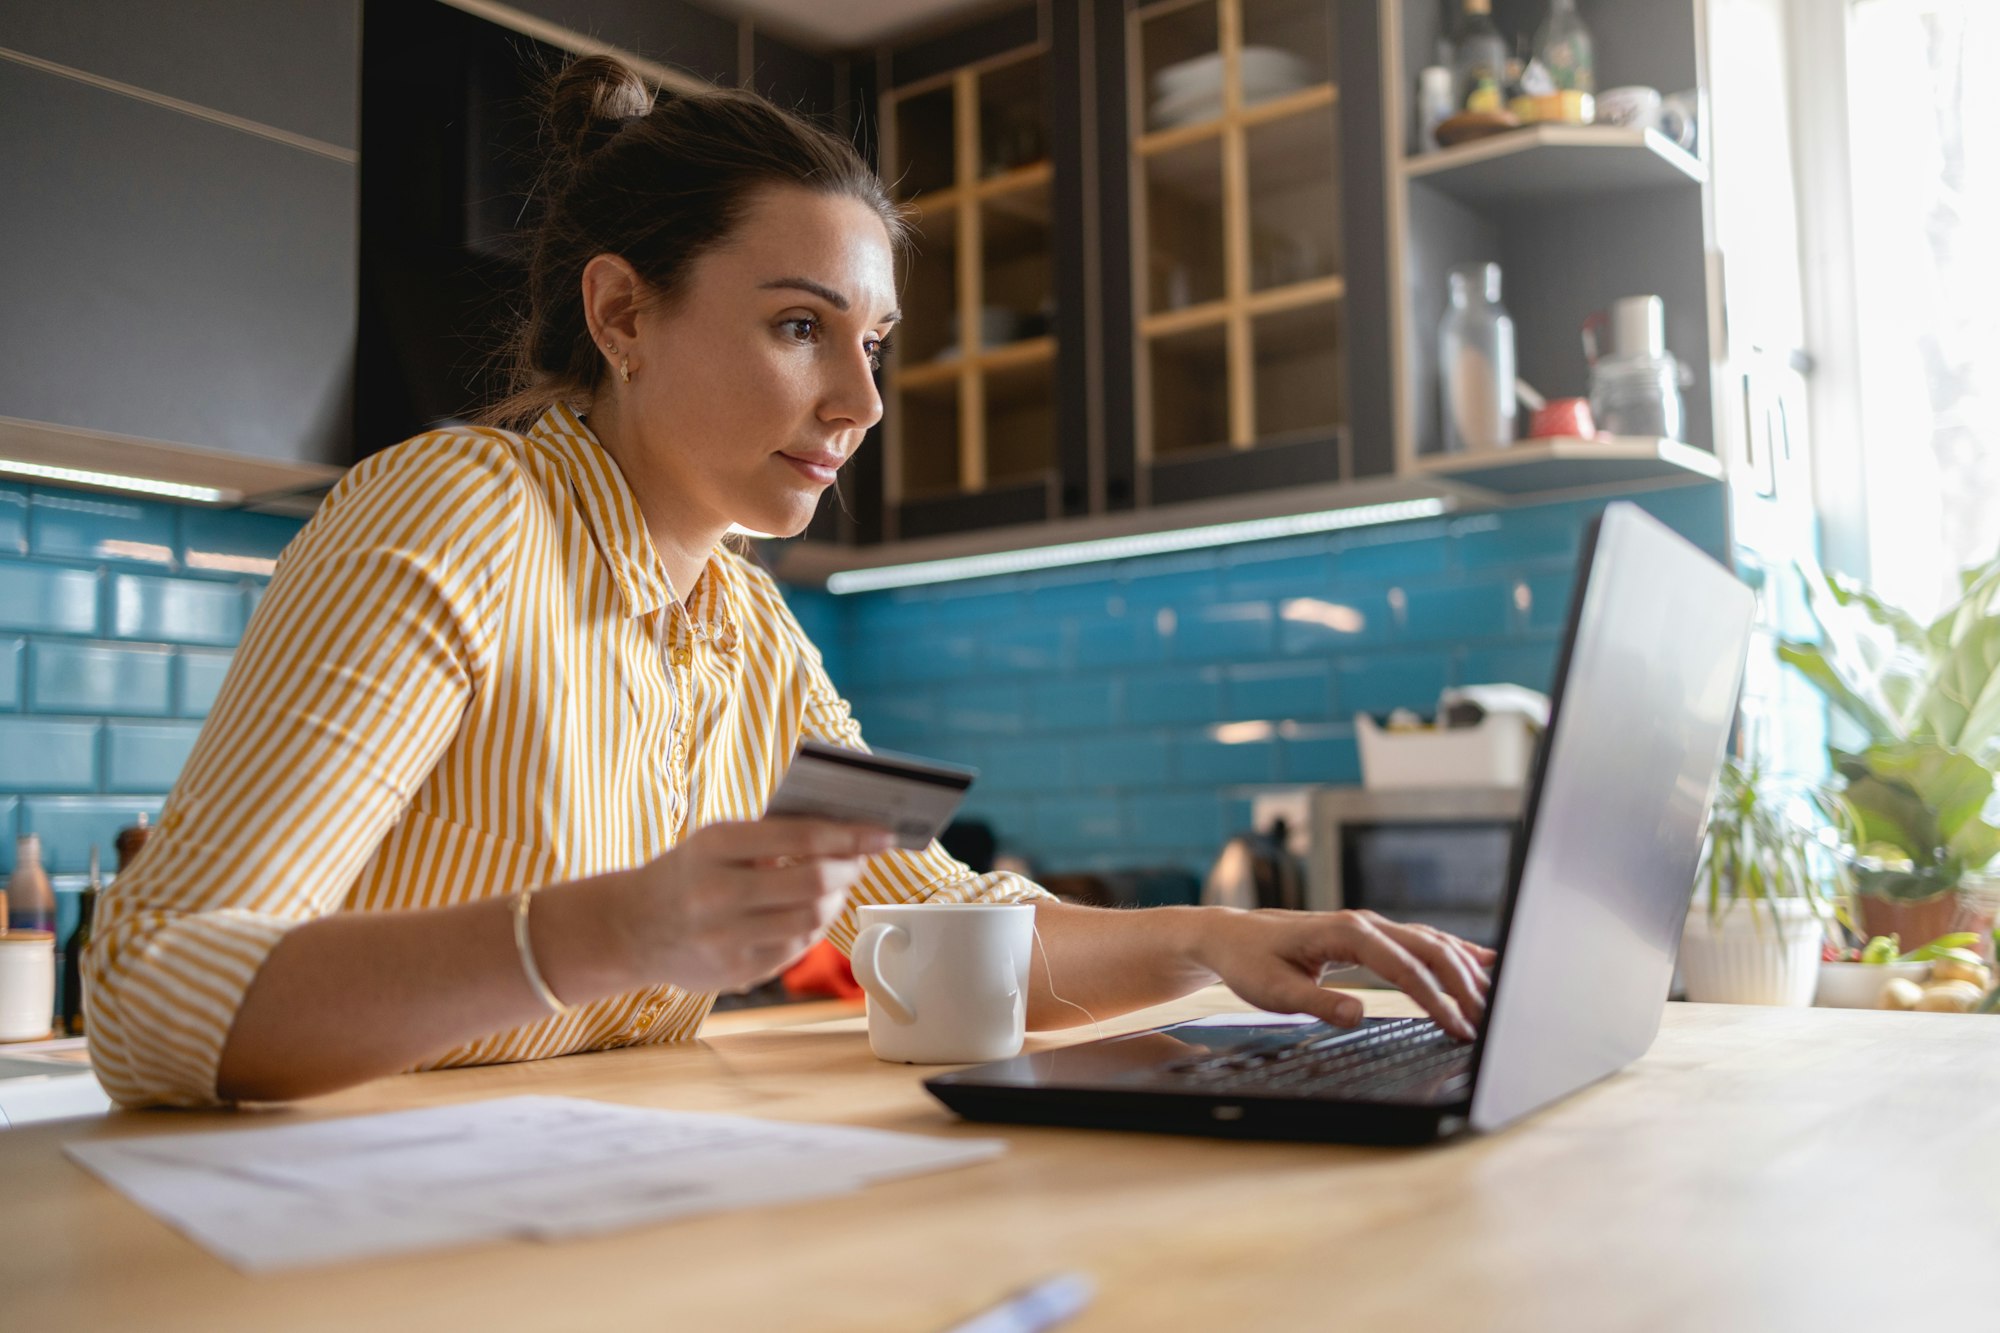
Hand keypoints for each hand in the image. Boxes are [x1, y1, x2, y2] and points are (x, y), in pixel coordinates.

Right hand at [613, 817, 893, 993]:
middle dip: (850, 869)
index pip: (801, 836)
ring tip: (836, 885)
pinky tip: (810, 913)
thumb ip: (772, 835)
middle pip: (815, 883)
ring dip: (837, 900)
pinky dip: (813, 926)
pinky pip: (796, 947)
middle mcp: (718, 892)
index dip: (850, 835)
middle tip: (860, 860)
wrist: (629, 929)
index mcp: (715, 846)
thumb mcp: (714, 841)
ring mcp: (726, 938)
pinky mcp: (735, 972)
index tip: (883, 834)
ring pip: (812, 919)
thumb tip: (845, 830)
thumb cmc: (687, 874)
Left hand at [1193, 909, 1494, 1040]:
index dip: (1435, 997)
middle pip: (1429, 949)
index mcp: (1346, 933)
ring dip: (1465, 968)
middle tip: (1490, 1021)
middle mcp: (1365, 924)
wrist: (1232, 936)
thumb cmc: (1251, 962)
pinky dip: (1455, 951)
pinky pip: (1421, 941)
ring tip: (1496, 999)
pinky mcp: (1371, 935)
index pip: (1403, 965)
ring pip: (1431, 942)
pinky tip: (1483, 961)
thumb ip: (1317, 1002)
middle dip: (1463, 984)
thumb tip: (1357, 1014)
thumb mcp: (1274, 991)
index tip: (1458, 1026)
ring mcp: (1371, 926)